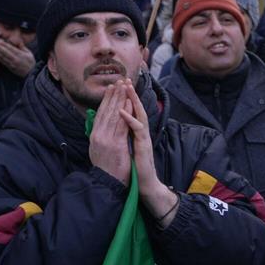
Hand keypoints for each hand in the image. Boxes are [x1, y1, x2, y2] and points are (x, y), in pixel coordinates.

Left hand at [0, 39, 35, 77]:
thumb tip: (16, 40)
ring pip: (2, 57)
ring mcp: (12, 64)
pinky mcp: (10, 68)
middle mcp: (15, 59)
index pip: (10, 48)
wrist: (31, 74)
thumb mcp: (29, 53)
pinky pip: (3, 62)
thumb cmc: (30, 62)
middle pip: (5, 52)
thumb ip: (22, 47)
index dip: (4, 44)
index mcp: (20, 55)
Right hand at [88, 83, 130, 184]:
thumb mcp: (99, 150)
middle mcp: (98, 136)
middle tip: (118, 81)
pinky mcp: (115, 144)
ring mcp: (106, 139)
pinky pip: (121, 124)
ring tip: (124, 87)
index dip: (106, 100)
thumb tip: (101, 126)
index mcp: (94, 136)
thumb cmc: (107, 169)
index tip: (111, 88)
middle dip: (113, 95)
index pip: (100, 114)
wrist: (107, 184)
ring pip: (113, 114)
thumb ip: (100, 137)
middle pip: (106, 111)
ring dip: (119, 99)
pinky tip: (129, 102)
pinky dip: (125, 112)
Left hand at [118, 77, 177, 226]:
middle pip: (137, 109)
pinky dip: (129, 118)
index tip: (120, 87)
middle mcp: (142, 133)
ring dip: (132, 100)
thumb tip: (119, 128)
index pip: (132, 112)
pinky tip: (122, 110)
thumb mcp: (129, 149)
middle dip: (130, 94)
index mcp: (137, 134)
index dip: (126, 99)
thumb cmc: (136, 169)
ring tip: (125, 88)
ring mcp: (144, 138)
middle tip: (124, 79)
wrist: (145, 185)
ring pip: (139, 114)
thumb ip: (126, 137)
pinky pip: (137, 129)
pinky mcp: (143, 145)